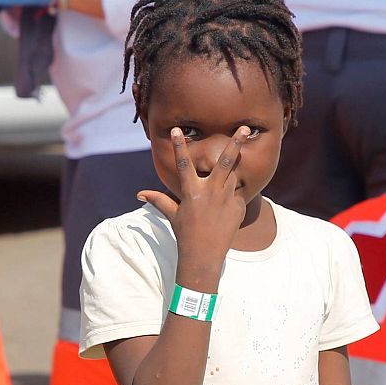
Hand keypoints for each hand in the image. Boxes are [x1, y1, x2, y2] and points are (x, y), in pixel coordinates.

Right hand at [137, 127, 250, 287]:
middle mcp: (210, 191)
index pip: (183, 163)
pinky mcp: (238, 207)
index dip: (179, 145)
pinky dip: (232, 198)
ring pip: (233, 175)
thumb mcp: (172, 215)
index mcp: (191, 191)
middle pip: (225, 161)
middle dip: (236, 143)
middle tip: (245, 127)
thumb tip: (140, 194)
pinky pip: (237, 195)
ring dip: (234, 169)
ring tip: (236, 165)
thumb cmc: (185, 235)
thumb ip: (159, 200)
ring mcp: (226, 199)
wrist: (204, 257)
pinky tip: (226, 212)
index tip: (177, 130)